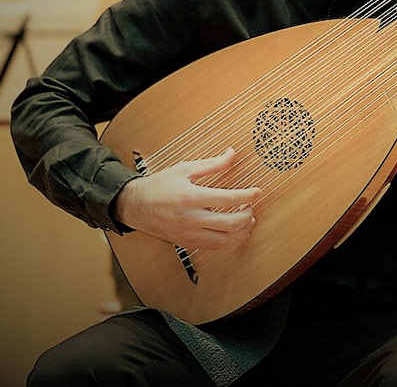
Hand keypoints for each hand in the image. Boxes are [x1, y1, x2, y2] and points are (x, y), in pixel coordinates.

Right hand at [114, 148, 259, 249]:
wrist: (135, 205)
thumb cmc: (159, 185)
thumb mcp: (185, 169)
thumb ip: (212, 164)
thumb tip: (232, 154)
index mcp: (191, 197)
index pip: (228, 199)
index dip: (247, 196)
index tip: (257, 191)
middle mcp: (191, 218)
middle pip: (229, 224)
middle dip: (247, 216)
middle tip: (252, 207)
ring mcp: (188, 233)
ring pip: (223, 240)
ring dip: (241, 232)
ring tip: (247, 221)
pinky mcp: (186, 242)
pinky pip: (212, 247)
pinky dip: (227, 241)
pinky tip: (232, 231)